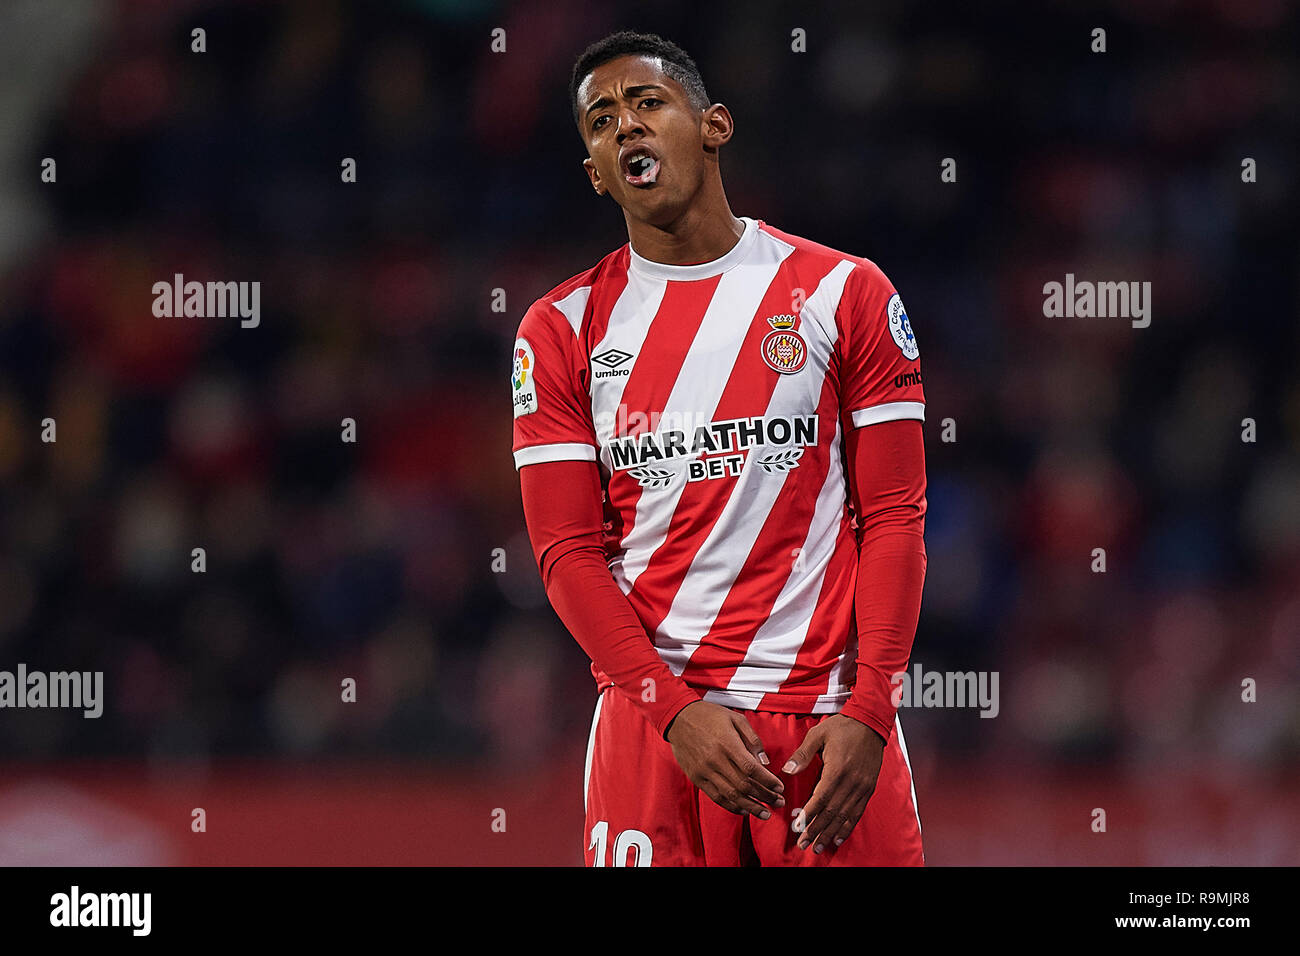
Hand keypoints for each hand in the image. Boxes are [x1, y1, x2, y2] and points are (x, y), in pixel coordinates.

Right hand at [665, 701, 785, 817]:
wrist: (679, 718)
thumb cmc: (709, 716)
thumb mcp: (735, 718)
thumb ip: (752, 739)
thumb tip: (765, 761)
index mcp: (727, 743)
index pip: (751, 769)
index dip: (768, 781)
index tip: (780, 787)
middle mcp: (715, 759)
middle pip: (744, 785)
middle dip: (765, 796)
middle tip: (778, 802)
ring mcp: (705, 770)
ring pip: (731, 795)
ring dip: (751, 807)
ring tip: (765, 813)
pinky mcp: (697, 778)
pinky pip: (716, 797)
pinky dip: (731, 806)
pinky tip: (744, 810)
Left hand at [783, 714, 884, 851]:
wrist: (870, 723)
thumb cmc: (842, 727)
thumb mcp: (818, 734)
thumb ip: (802, 754)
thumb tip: (787, 771)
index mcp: (837, 769)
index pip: (820, 799)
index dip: (809, 816)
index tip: (798, 828)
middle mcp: (851, 781)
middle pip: (832, 812)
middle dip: (817, 830)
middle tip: (804, 844)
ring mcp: (862, 786)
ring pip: (845, 816)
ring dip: (830, 833)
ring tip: (818, 847)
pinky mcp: (868, 788)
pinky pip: (857, 812)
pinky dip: (848, 827)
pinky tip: (838, 837)